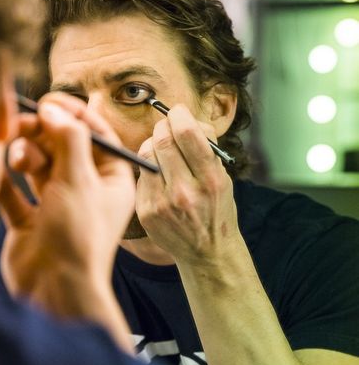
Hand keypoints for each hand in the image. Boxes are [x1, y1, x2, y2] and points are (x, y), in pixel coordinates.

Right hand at [0, 93, 134, 342]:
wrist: (55, 290)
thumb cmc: (78, 236)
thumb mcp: (79, 179)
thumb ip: (68, 138)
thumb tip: (54, 107)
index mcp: (110, 179)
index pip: (95, 135)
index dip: (72, 114)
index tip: (49, 99)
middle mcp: (84, 190)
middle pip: (61, 146)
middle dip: (42, 134)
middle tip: (21, 126)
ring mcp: (55, 206)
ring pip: (37, 165)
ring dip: (24, 156)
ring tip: (18, 160)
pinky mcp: (29, 221)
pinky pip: (14, 191)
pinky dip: (5, 180)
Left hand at [136, 104, 240, 265]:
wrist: (206, 252)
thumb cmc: (217, 209)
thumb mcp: (224, 179)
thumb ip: (207, 149)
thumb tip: (186, 119)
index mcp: (210, 180)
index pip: (188, 133)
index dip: (179, 115)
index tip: (178, 113)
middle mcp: (185, 192)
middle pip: (162, 140)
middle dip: (163, 126)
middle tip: (167, 126)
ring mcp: (162, 203)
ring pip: (146, 154)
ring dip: (152, 143)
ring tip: (162, 149)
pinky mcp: (146, 211)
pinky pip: (140, 175)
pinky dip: (147, 166)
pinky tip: (157, 171)